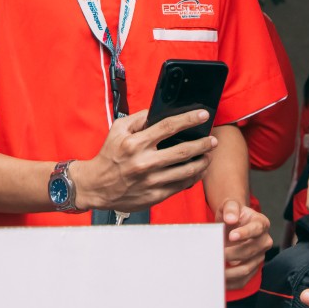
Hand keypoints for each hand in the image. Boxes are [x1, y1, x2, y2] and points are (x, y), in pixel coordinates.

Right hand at [71, 109, 216, 212]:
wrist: (96, 186)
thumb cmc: (108, 156)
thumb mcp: (117, 130)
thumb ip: (139, 119)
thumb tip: (158, 112)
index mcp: (135, 143)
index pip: (168, 126)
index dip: (188, 119)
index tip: (202, 115)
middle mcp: (144, 162)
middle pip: (183, 150)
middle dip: (202, 144)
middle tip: (212, 140)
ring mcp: (151, 181)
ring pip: (186, 171)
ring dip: (202, 162)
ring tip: (208, 155)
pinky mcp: (155, 195)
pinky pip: (180, 186)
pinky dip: (193, 177)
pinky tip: (197, 170)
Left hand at [219, 199, 272, 288]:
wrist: (232, 222)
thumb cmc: (232, 213)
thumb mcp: (230, 205)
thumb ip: (231, 208)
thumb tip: (231, 218)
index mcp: (261, 223)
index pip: (256, 229)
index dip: (244, 233)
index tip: (231, 236)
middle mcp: (264, 241)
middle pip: (250, 250)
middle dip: (231, 254)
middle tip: (215, 254)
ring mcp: (260, 256)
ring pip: (247, 268)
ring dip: (230, 271)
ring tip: (215, 268)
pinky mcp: (253, 268)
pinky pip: (244, 280)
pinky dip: (232, 282)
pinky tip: (219, 280)